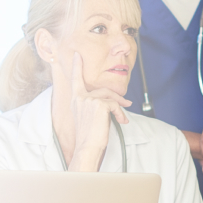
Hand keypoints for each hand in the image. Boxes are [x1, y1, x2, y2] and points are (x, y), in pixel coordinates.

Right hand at [52, 53, 131, 170]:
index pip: (76, 80)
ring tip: (123, 118)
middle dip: (117, 97)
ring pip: (110, 96)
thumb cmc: (89, 135)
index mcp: (75, 100)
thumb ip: (96, 104)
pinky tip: (122, 121)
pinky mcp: (99, 104)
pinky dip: (120, 113)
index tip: (77, 55)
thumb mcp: (90, 116)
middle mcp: (80, 98)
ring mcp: (89, 100)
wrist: (88, 147)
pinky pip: (114, 105)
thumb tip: (116, 101)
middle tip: (127, 103)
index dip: (76, 67)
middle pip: (103, 90)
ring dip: (120, 107)